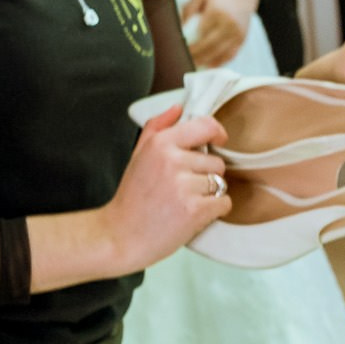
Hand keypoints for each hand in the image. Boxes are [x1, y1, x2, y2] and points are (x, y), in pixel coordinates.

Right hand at [104, 107, 231, 271]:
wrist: (120, 236)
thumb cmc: (132, 197)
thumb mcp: (138, 155)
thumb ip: (157, 127)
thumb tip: (178, 108)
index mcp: (161, 144)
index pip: (205, 126)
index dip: (218, 133)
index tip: (219, 140)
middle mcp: (173, 161)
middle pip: (216, 162)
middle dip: (205, 176)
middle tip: (180, 189)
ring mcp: (185, 185)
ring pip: (221, 183)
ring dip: (209, 195)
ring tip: (183, 202)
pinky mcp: (195, 209)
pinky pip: (224, 203)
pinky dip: (213, 211)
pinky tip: (191, 215)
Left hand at [180, 0, 256, 65]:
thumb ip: (188, 12)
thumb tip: (180, 30)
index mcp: (217, 12)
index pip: (201, 33)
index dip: (192, 44)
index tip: (181, 49)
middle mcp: (229, 23)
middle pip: (211, 45)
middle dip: (198, 55)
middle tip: (186, 60)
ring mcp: (238, 32)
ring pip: (221, 52)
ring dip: (208, 61)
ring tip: (196, 65)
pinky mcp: (243, 38)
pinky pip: (231, 54)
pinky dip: (220, 62)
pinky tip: (210, 65)